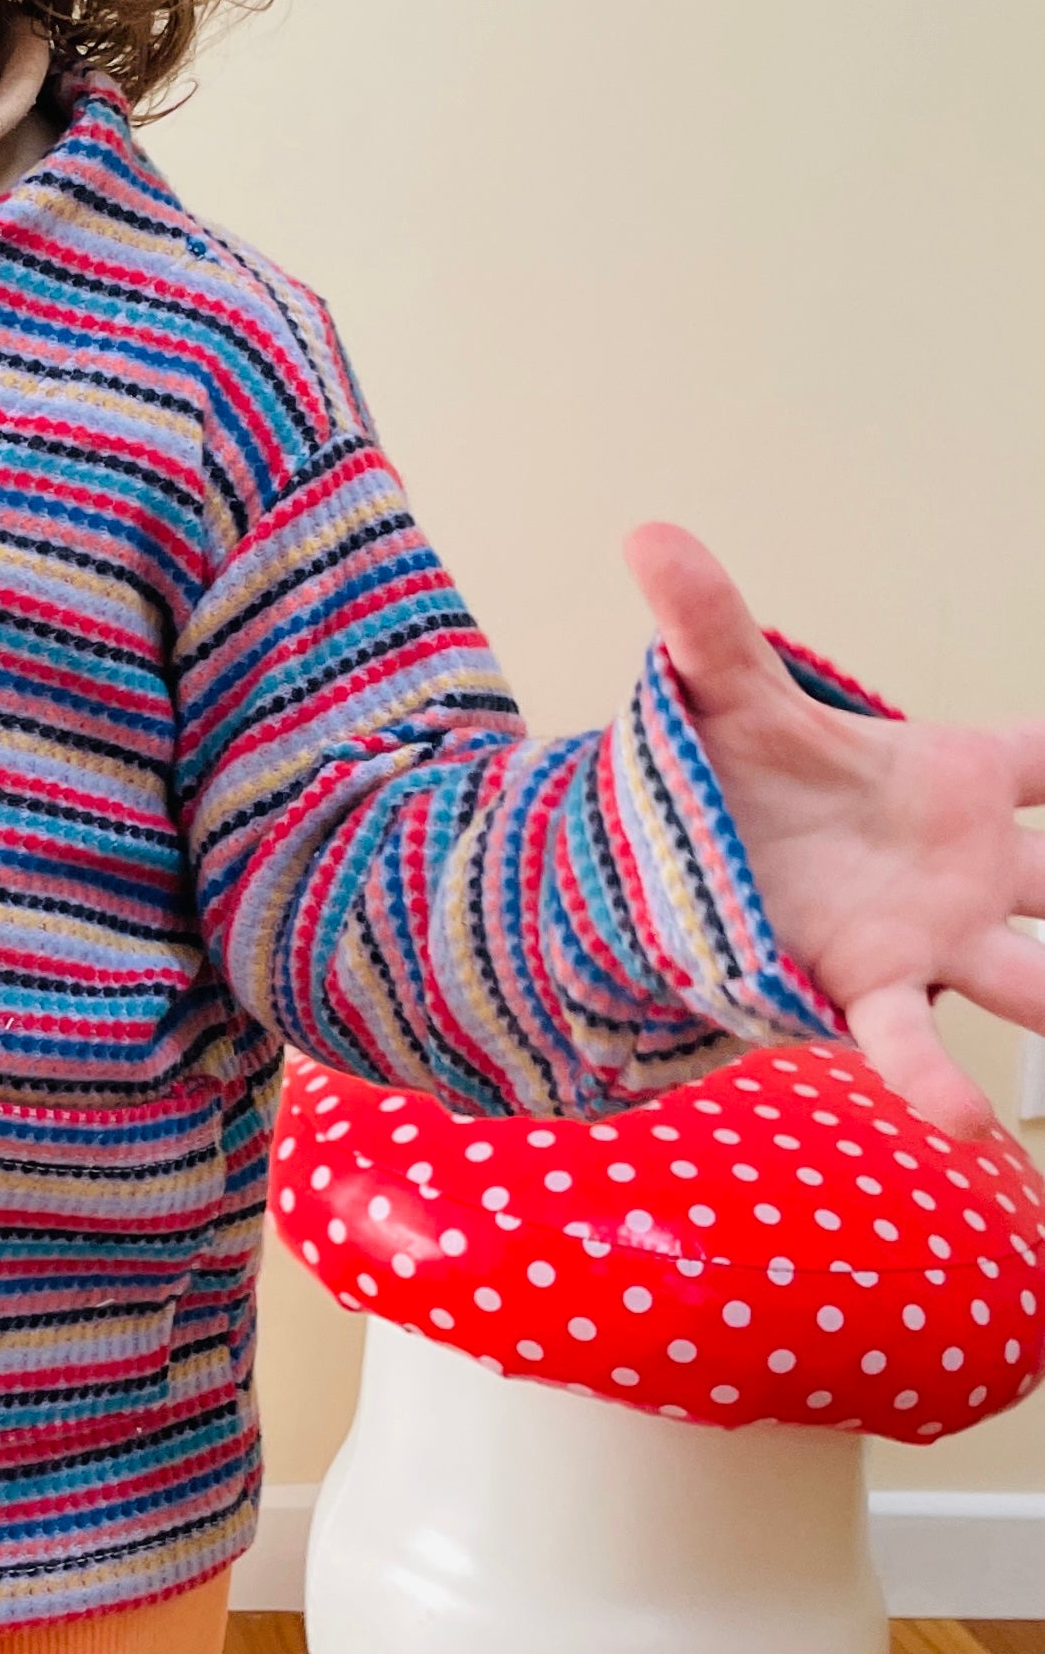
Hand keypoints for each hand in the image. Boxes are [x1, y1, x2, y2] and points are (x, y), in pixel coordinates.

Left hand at [623, 523, 1044, 1138]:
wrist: (683, 863)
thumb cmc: (735, 774)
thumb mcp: (720, 694)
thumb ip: (707, 621)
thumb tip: (647, 531)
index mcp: (952, 779)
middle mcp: (965, 866)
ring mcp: (932, 936)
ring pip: (1037, 979)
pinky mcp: (871, 990)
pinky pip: (916, 1043)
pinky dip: (938, 1082)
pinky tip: (965, 1123)